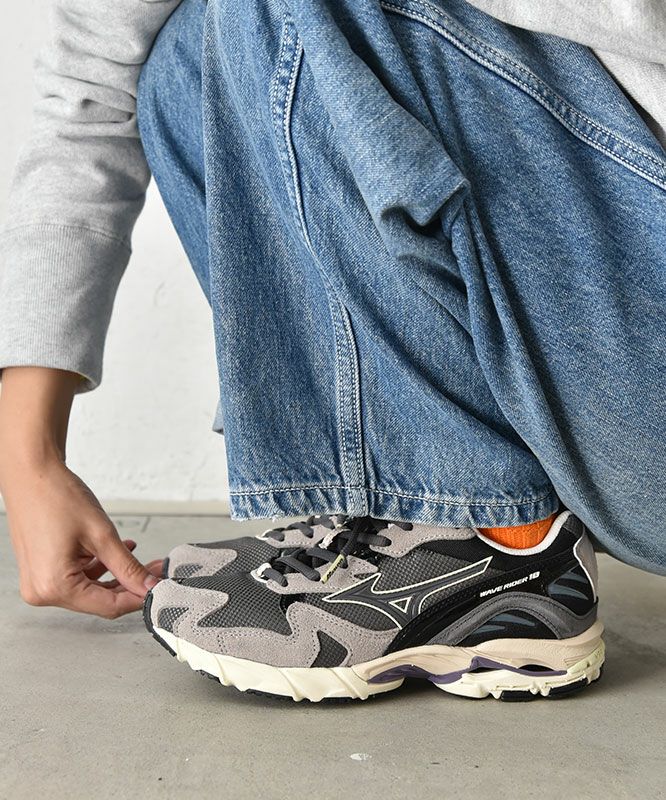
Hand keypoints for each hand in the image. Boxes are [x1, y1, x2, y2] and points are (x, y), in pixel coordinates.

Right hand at [2, 455, 162, 617]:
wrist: (31, 473)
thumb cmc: (56, 497)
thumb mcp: (101, 534)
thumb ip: (127, 566)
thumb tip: (148, 585)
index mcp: (54, 586)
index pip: (107, 606)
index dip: (137, 598)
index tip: (158, 588)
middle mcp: (42, 591)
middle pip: (98, 600)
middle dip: (129, 585)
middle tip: (154, 571)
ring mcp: (39, 582)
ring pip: (90, 589)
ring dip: (116, 575)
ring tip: (140, 559)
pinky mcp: (42, 571)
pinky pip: (77, 578)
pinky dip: (98, 568)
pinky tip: (116, 553)